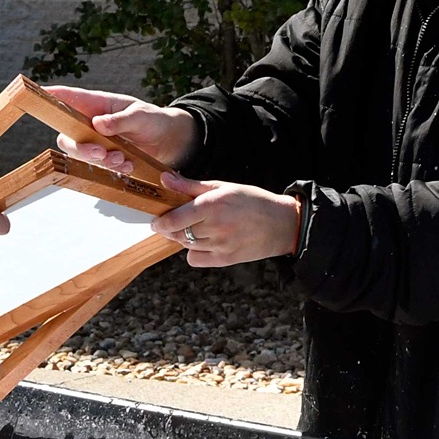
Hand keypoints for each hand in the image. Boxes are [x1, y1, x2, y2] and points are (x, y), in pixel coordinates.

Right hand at [42, 84, 198, 172]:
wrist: (170, 142)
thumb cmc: (154, 120)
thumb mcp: (141, 116)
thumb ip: (120, 120)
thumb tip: (98, 123)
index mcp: (97, 104)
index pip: (68, 97)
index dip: (50, 96)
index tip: (38, 95)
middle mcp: (91, 122)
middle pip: (66, 134)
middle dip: (79, 147)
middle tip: (101, 152)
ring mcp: (96, 141)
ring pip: (79, 153)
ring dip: (98, 160)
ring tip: (122, 159)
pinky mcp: (104, 158)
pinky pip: (96, 167)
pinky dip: (111, 168)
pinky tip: (128, 164)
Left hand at [150, 172, 301, 267]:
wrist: (282, 224)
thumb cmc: (252, 201)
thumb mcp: (223, 187)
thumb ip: (190, 186)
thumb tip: (164, 179)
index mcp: (213, 205)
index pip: (175, 219)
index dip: (160, 221)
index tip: (156, 220)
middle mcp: (216, 226)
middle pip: (178, 233)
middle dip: (171, 228)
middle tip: (176, 221)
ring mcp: (221, 245)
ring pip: (186, 245)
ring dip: (184, 238)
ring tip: (197, 228)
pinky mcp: (226, 259)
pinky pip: (195, 260)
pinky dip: (194, 252)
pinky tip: (204, 242)